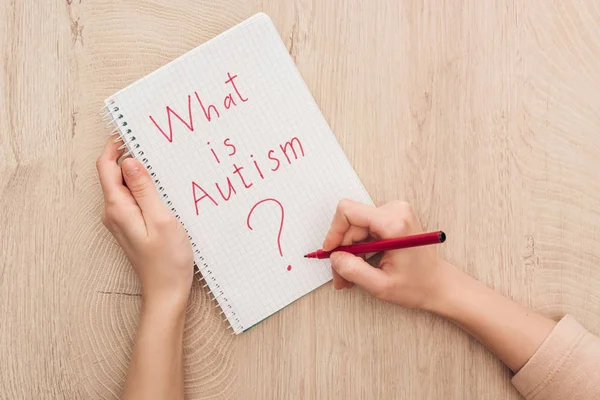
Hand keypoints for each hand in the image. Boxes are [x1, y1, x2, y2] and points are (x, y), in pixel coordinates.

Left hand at [96, 138, 193, 308]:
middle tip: (151, 141)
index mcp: (118, 207)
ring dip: (137, 172)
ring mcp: (121, 220)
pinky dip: (143, 187)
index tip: (130, 130)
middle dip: (127, 155)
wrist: (166, 292)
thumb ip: (144, 189)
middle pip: (113, 174)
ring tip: (159, 160)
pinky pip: (132, 199)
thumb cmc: (167, 260)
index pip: (107, 167)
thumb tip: (129, 161)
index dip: (115, 146)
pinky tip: (161, 186)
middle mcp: (113, 212)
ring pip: (124, 186)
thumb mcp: (161, 218)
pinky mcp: (130, 226)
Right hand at [323, 199, 449, 309]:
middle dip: (342, 250)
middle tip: (340, 276)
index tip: (330, 252)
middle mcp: (396, 211)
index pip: (349, 211)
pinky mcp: (393, 217)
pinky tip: (361, 266)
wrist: (440, 284)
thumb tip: (334, 258)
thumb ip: (353, 271)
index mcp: (394, 223)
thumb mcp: (381, 286)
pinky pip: (364, 228)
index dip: (334, 232)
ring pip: (355, 227)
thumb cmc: (418, 286)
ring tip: (350, 276)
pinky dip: (358, 248)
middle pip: (351, 223)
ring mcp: (395, 212)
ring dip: (349, 252)